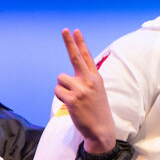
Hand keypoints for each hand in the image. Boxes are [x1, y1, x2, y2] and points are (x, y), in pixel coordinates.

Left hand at [54, 29, 115, 153]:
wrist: (101, 130)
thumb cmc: (96, 110)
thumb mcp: (97, 92)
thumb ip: (86, 81)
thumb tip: (68, 77)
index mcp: (96, 78)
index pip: (87, 56)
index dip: (80, 43)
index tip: (75, 31)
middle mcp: (89, 81)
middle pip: (75, 57)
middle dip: (69, 42)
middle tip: (64, 29)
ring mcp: (81, 89)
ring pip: (60, 79)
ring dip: (62, 88)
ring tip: (73, 98)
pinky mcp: (73, 99)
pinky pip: (57, 91)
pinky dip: (60, 96)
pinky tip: (70, 104)